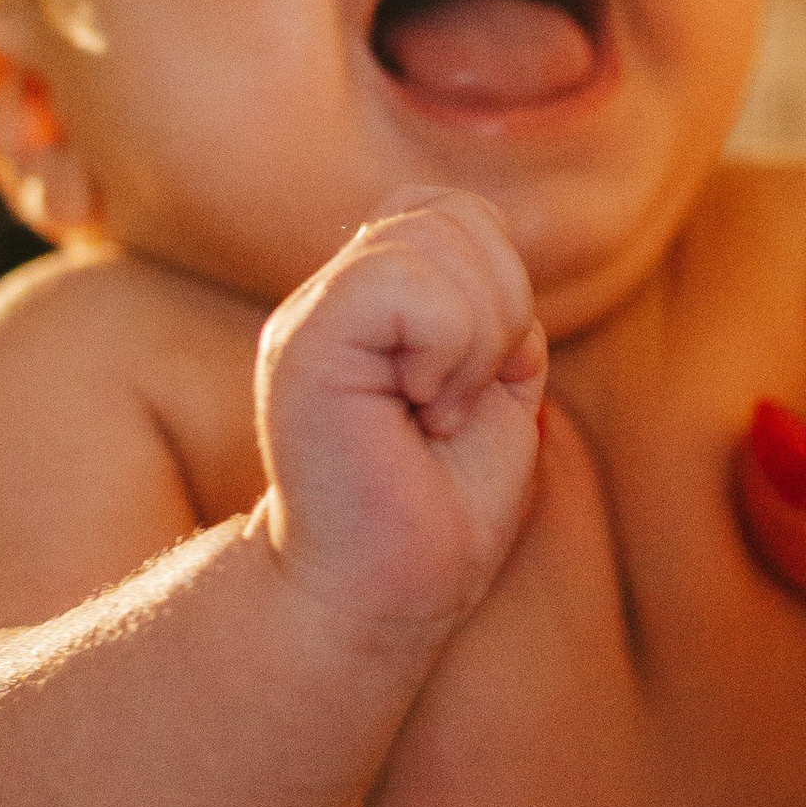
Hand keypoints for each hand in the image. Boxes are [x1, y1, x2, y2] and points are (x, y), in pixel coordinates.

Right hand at [258, 189, 547, 645]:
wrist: (383, 594)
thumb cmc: (442, 508)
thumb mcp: (495, 385)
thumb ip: (495, 307)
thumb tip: (503, 251)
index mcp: (373, 297)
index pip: (457, 212)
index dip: (501, 285)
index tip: (477, 383)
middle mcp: (333, 293)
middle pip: (457, 213)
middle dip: (500, 309)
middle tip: (458, 404)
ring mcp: (312, 314)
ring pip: (437, 238)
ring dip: (475, 337)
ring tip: (437, 412)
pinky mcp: (302, 345)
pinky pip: (408, 285)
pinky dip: (447, 351)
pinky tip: (419, 414)